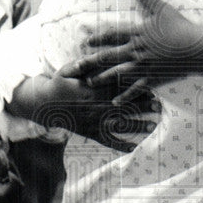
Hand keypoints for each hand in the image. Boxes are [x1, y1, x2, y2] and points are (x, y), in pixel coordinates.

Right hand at [11, 71, 156, 151]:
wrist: (43, 105)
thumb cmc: (58, 84)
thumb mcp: (67, 69)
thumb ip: (83, 64)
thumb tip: (93, 55)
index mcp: (93, 91)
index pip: (118, 89)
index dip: (135, 89)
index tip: (151, 88)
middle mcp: (95, 107)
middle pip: (124, 107)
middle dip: (142, 107)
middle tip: (159, 107)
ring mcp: (93, 122)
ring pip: (119, 125)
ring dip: (137, 126)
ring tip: (153, 126)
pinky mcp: (89, 132)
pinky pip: (106, 141)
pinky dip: (119, 146)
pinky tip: (133, 148)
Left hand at [61, 0, 202, 104]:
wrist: (197, 47)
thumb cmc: (181, 26)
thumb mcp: (162, 9)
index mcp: (138, 33)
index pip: (112, 36)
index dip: (98, 38)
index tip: (85, 41)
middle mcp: (137, 50)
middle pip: (109, 56)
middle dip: (90, 61)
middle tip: (75, 66)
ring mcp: (144, 66)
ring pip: (118, 74)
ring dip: (102, 79)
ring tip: (90, 83)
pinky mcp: (153, 78)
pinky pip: (136, 89)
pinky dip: (125, 95)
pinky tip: (114, 101)